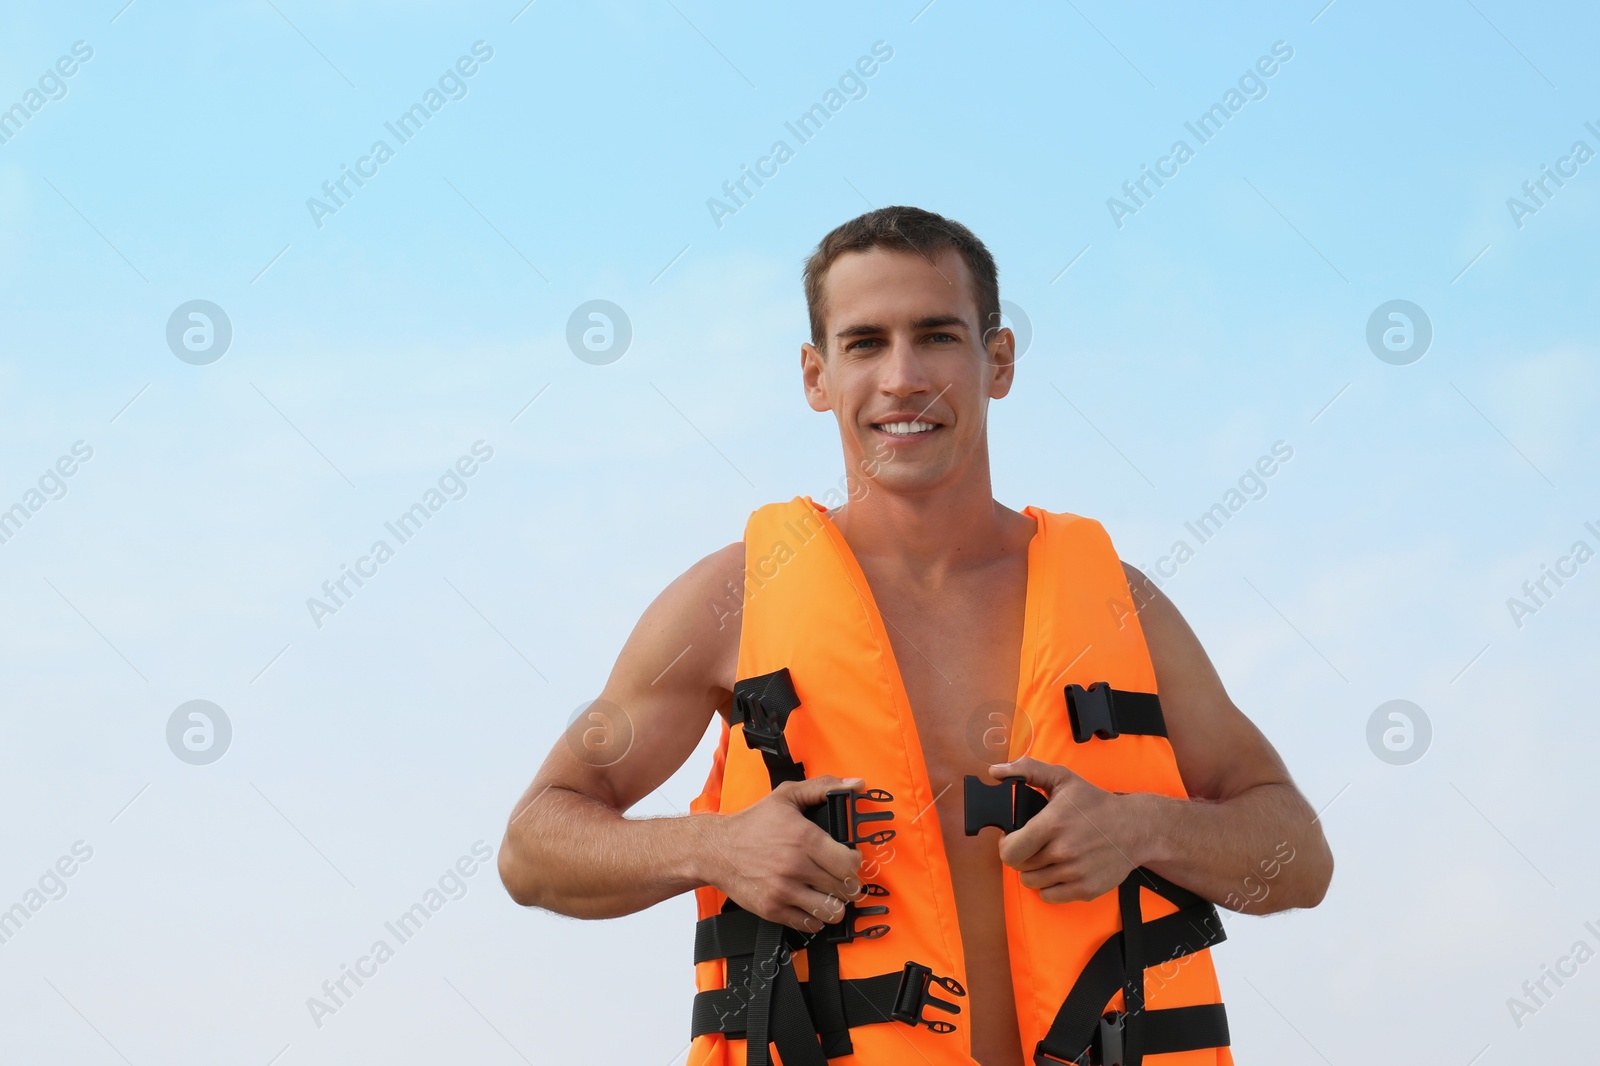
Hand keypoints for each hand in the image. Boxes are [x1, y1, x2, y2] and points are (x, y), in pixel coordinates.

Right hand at [708, 776, 866, 932]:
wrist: (716, 850)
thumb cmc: (753, 824)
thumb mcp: (787, 795)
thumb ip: (823, 787)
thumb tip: (856, 784)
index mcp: (805, 839)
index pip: (850, 864)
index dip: (854, 863)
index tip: (848, 860)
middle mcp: (796, 866)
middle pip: (845, 889)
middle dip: (848, 884)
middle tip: (840, 879)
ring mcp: (784, 891)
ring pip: (832, 911)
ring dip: (835, 904)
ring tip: (828, 894)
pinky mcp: (773, 910)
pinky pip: (810, 924)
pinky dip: (814, 917)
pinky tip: (809, 903)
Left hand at [988, 756, 1140, 903]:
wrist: (1136, 828)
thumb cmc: (1096, 803)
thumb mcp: (1063, 778)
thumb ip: (1027, 770)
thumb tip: (996, 770)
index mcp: (1052, 824)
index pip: (1010, 851)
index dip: (1007, 844)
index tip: (1016, 837)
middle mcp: (1062, 851)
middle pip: (1019, 867)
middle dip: (1022, 855)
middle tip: (1035, 844)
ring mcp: (1075, 873)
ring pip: (1032, 883)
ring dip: (1036, 871)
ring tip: (1050, 855)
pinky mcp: (1086, 890)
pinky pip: (1050, 897)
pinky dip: (1051, 886)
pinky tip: (1061, 869)